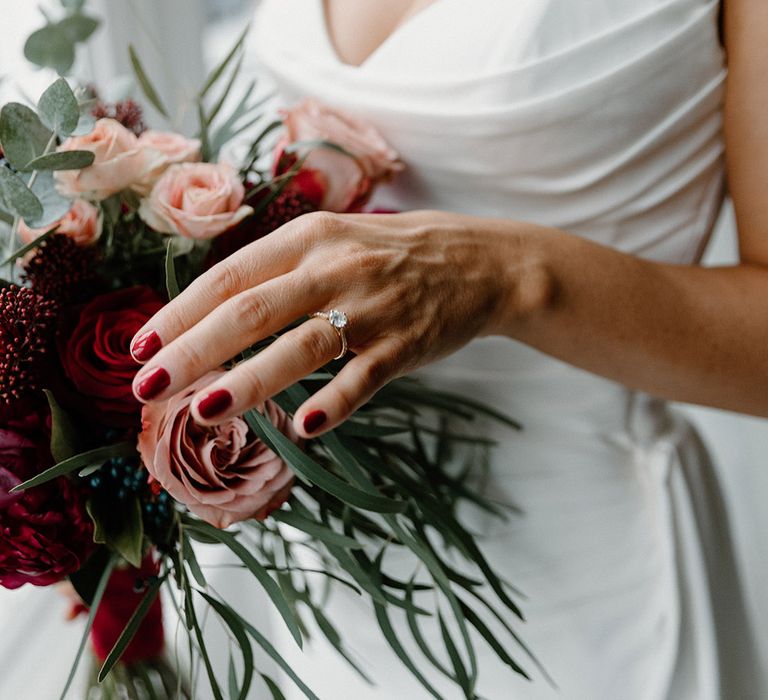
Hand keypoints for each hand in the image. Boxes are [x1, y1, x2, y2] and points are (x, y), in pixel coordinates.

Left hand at [130, 210, 546, 436]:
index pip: (229, 276)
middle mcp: (334, 267)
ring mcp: (372, 307)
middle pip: (251, 310)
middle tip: (148, 385)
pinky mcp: (405, 345)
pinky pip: (363, 378)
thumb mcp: (330, 240)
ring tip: (203, 412)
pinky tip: (303, 427)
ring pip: (301, 346)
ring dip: (249, 380)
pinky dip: (333, 402)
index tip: (141, 348)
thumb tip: (206, 315)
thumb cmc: (388, 255)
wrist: (476, 262)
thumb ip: (275, 271)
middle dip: (194, 349)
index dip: (180, 313)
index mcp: (307, 237)